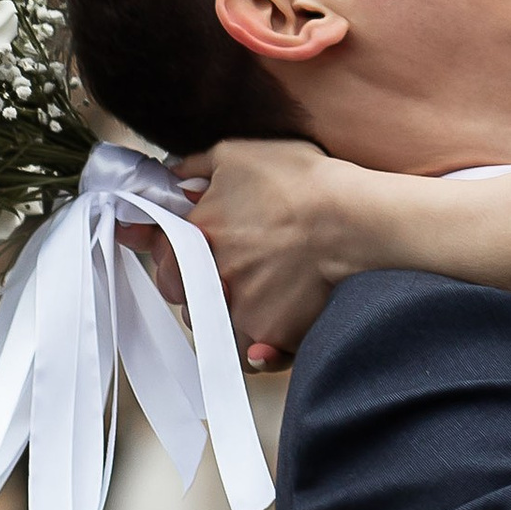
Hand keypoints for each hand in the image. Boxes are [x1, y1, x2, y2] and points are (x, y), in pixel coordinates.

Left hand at [181, 136, 355, 367]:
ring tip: (259, 296)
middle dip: (193, 282)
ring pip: (213, 326)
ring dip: (225, 314)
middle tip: (227, 270)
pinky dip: (259, 350)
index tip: (168, 246)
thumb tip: (173, 175)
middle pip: (180, 292)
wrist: (352, 218)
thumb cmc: (301, 181)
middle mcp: (208, 275)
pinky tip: (272, 333)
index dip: (160, 246)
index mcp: (197, 231)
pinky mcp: (265, 335)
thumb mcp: (239, 154)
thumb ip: (195, 166)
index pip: (158, 247)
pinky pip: (250, 355)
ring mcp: (236, 309)